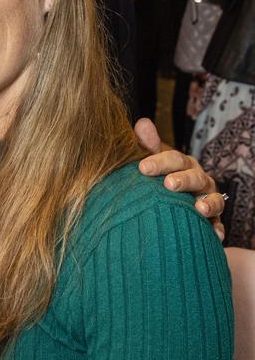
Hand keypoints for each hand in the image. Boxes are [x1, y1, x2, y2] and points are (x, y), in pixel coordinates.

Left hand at [135, 118, 224, 240]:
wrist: (168, 204)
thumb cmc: (159, 180)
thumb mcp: (152, 161)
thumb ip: (146, 145)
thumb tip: (141, 123)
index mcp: (183, 164)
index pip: (174, 159)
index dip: (159, 162)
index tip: (142, 168)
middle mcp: (199, 180)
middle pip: (195, 177)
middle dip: (184, 180)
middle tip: (169, 184)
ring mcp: (207, 199)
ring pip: (213, 200)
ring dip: (208, 203)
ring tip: (199, 208)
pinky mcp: (212, 221)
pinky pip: (217, 225)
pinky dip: (217, 230)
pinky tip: (215, 236)